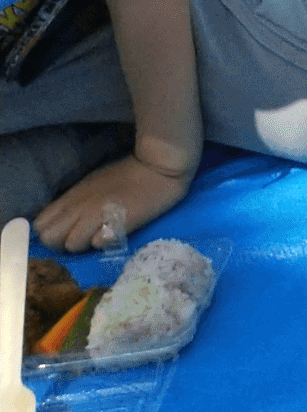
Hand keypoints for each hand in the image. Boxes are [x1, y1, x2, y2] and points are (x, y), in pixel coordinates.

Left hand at [35, 155, 190, 252]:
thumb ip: (75, 202)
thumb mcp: (93, 183)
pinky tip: (116, 233)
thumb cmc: (129, 173)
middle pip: (49, 238)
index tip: (66, 232)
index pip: (41, 225)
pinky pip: (98, 243)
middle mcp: (79, 206)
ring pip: (72, 245)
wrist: (160, 167)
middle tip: (83, 238)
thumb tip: (63, 222)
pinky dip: (105, 242)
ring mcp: (96, 214)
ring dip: (85, 245)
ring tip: (102, 235)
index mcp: (72, 196)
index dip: (51, 232)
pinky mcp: (117, 223)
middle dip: (62, 243)